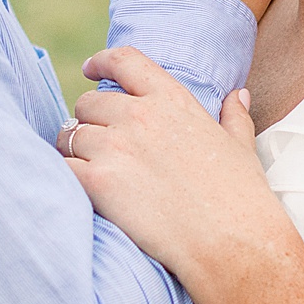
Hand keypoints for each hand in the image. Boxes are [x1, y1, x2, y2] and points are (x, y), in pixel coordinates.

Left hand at [57, 43, 295, 289]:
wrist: (232, 242)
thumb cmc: (241, 198)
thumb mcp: (241, 147)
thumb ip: (234, 117)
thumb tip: (239, 95)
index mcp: (172, 100)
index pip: (125, 61)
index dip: (101, 62)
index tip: (91, 70)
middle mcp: (138, 116)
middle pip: (88, 103)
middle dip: (88, 120)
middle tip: (96, 142)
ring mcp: (115, 147)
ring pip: (69, 135)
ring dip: (72, 150)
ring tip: (85, 168)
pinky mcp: (98, 182)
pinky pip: (63, 168)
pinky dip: (65, 177)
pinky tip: (78, 188)